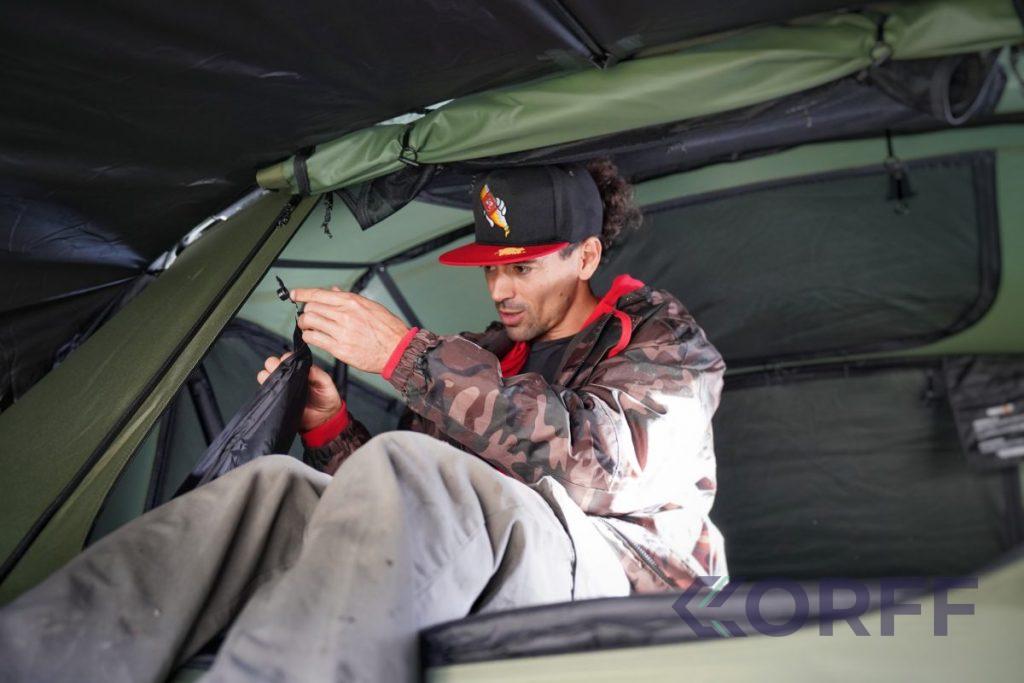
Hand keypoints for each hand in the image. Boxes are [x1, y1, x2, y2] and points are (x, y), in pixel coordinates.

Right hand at [258, 352, 341, 430]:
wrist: (323, 419)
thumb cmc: (325, 398)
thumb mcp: (325, 383)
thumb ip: (317, 373)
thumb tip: (307, 366)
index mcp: (298, 368)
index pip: (286, 357)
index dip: (285, 358)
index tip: (287, 362)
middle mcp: (287, 375)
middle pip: (271, 363)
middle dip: (273, 365)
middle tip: (281, 372)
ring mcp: (280, 387)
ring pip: (264, 376)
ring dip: (268, 377)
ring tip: (278, 384)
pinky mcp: (275, 400)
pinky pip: (265, 393)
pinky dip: (267, 391)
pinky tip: (276, 394)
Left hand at [290, 286, 408, 373]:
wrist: (397, 350)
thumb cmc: (388, 329)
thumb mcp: (370, 306)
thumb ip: (349, 299)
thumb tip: (333, 291)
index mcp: (352, 302)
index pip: (319, 294)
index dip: (303, 293)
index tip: (295, 294)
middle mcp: (345, 315)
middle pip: (311, 308)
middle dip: (306, 311)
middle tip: (307, 316)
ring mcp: (341, 332)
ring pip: (309, 322)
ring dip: (305, 324)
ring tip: (309, 327)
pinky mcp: (339, 348)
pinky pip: (314, 339)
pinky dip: (309, 336)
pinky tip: (313, 337)